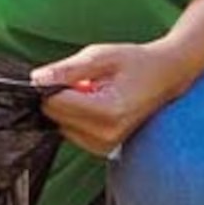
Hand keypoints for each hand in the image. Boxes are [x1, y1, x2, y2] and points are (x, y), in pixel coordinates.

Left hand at [31, 42, 190, 157]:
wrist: (165, 76)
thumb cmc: (136, 63)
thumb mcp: (101, 56)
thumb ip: (68, 70)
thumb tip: (37, 79)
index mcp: (108, 112)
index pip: (55, 104)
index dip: (53, 85)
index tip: (67, 73)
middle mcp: (107, 134)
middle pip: (56, 116)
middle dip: (62, 96)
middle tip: (86, 82)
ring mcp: (105, 145)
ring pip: (61, 125)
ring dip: (70, 107)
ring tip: (95, 92)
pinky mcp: (102, 148)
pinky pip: (72, 131)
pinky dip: (77, 117)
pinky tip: (96, 103)